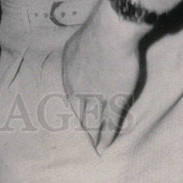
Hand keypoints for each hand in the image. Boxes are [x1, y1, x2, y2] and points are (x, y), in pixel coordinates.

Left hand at [61, 0, 145, 153]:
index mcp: (68, 73)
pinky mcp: (114, 100)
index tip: (72, 120)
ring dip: (93, 137)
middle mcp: (78, 88)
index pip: (69, 97)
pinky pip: (110, 123)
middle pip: (78, 113)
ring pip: (93, 122)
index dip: (72, 109)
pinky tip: (106, 147)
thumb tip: (79, 57)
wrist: (111, 34)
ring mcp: (96, 96)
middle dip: (80, 128)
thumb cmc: (96, 32)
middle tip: (79, 144)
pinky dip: (108, 136)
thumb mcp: (77, 44)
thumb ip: (78, 55)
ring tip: (94, 150)